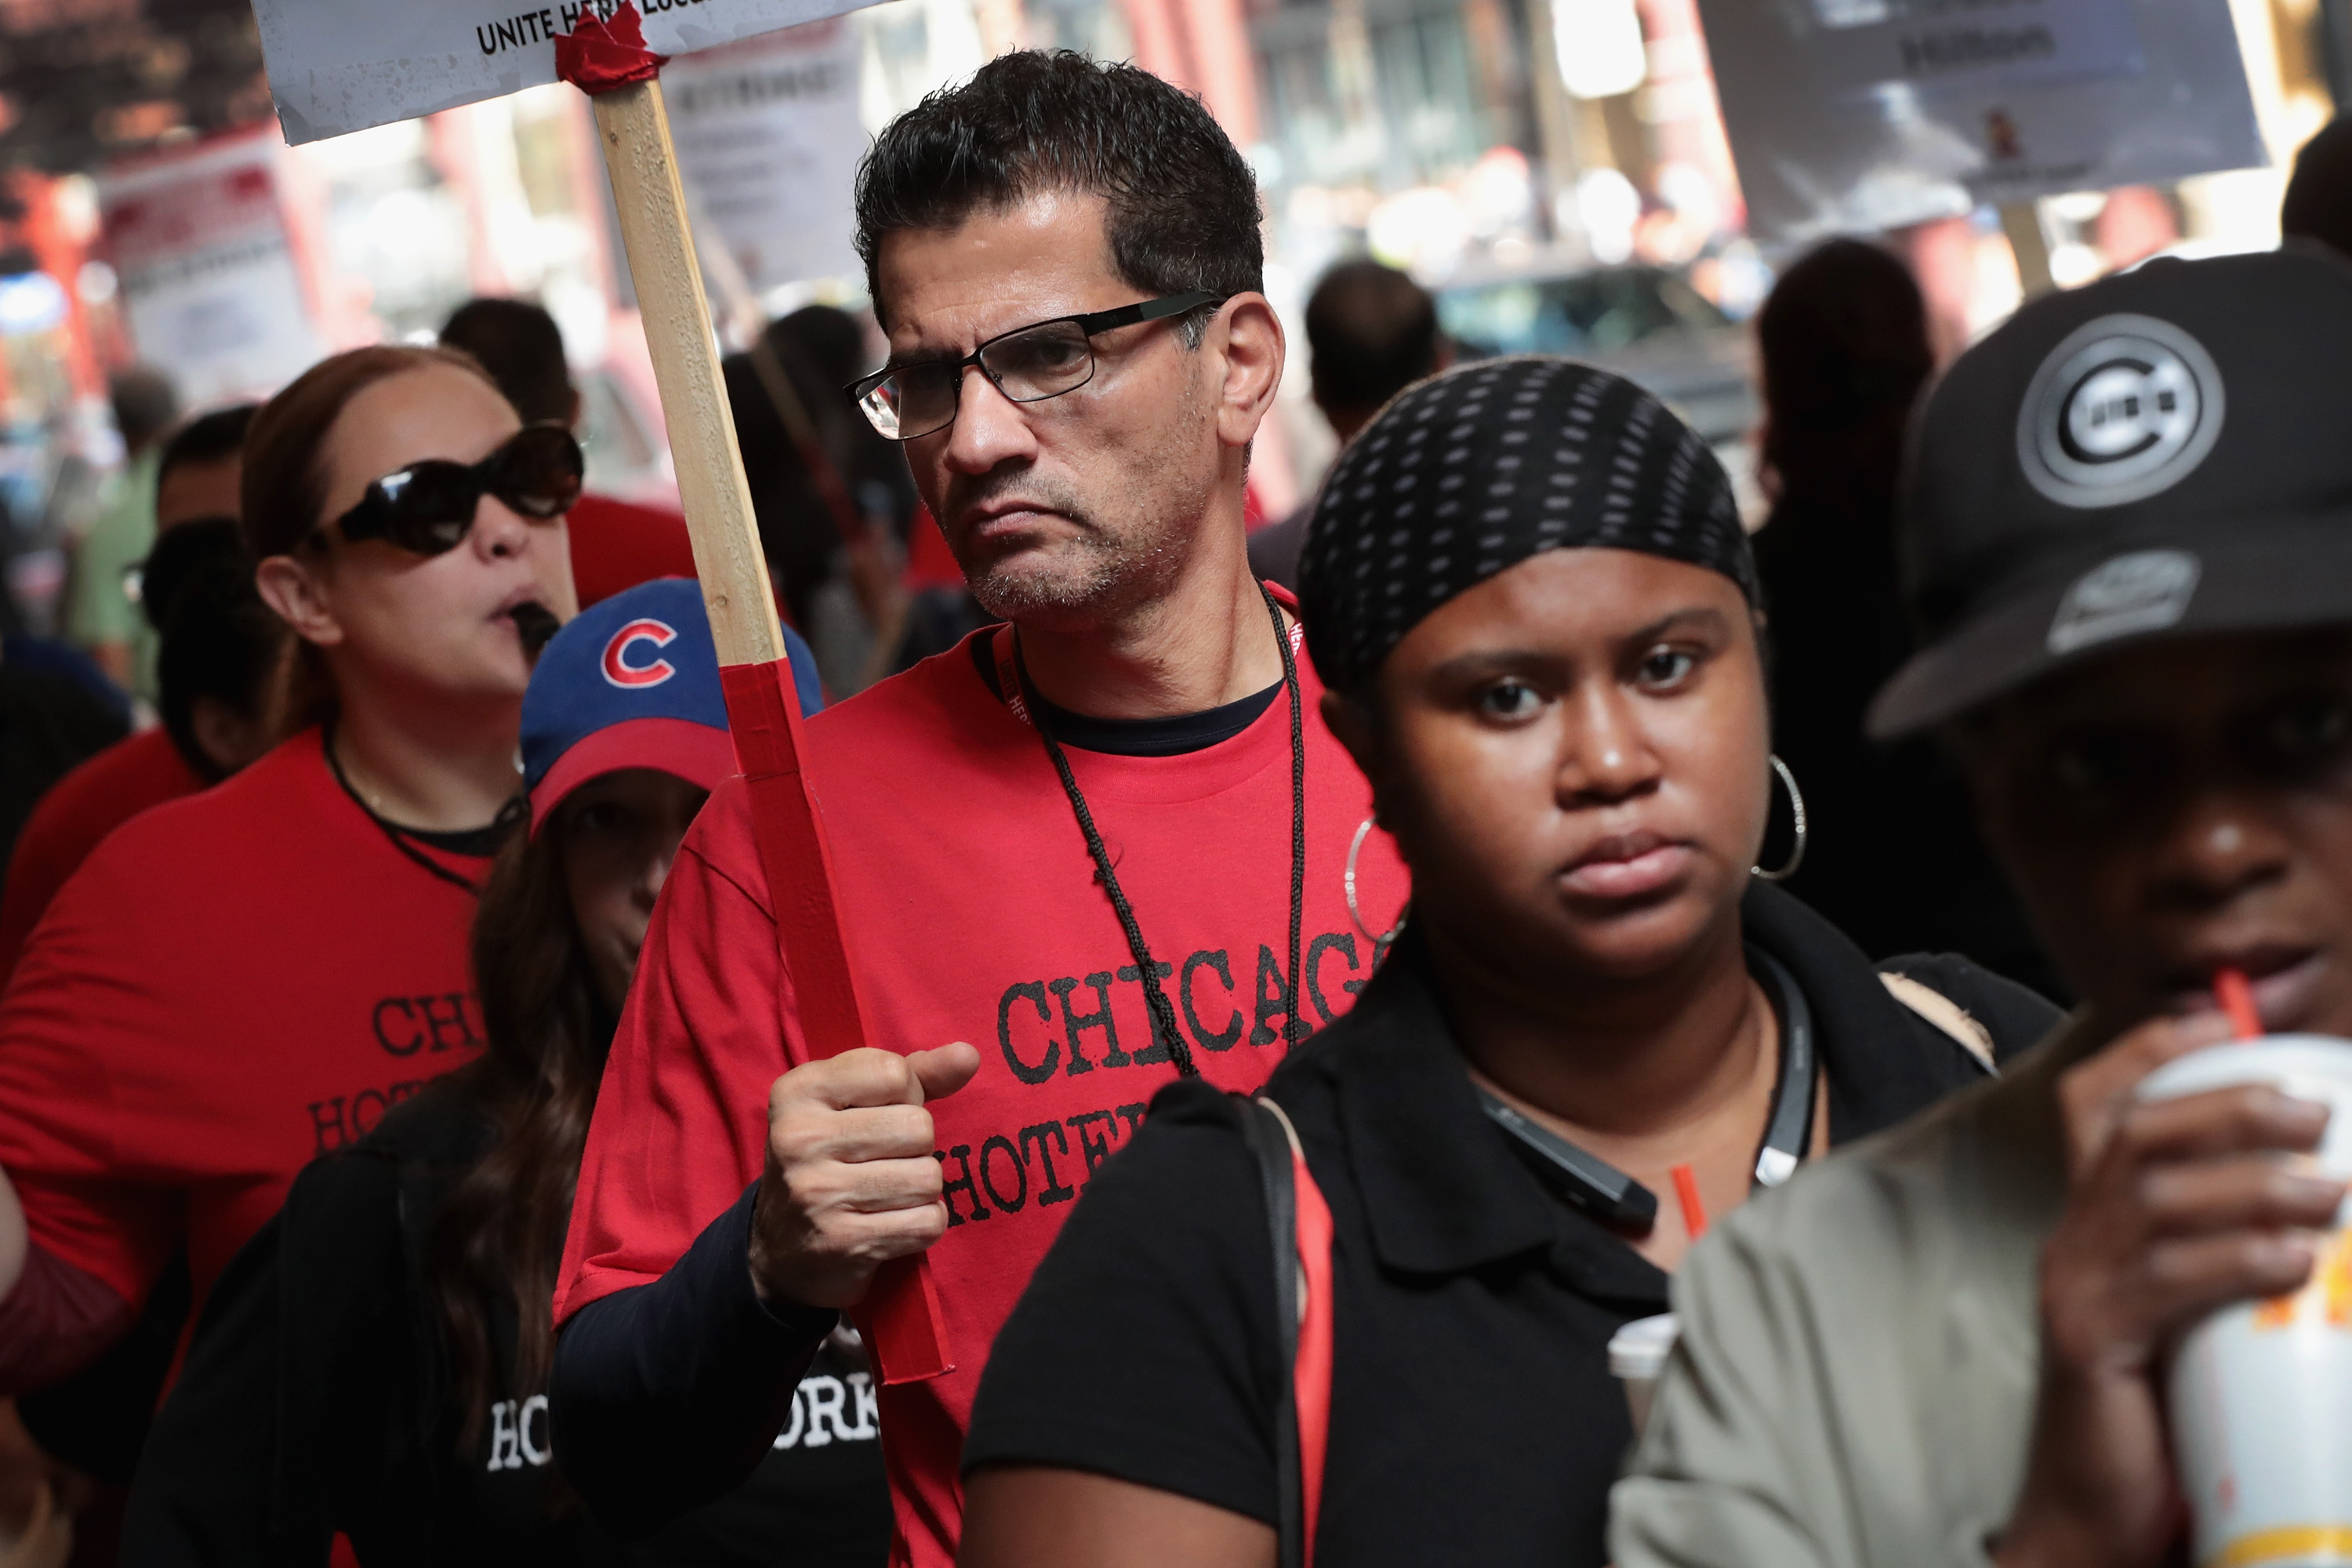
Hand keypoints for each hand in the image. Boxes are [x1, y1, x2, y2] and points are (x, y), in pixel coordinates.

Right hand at [747, 1043, 980, 1310]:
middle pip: (918, 1127)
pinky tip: (892, 1223)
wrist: (781, 1249)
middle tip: (885, 1160)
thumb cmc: (832, 1158)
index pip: (895, 1073)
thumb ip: (917, 1074)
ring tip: (888, 1193)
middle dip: (917, 1147)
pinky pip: (927, 1223)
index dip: (907, 1094)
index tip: (881, 1114)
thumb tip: (969, 1055)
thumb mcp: (857, 1103)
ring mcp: (816, 1193)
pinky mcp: (841, 1242)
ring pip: (928, 1178)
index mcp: (799, 1091)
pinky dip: (923, 1224)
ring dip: (921, 1189)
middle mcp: (799, 1138)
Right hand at [1996, 1013, 2343, 1567]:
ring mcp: (2073, 1287)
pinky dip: (2233, 1261)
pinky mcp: (2091, 1342)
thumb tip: (2326, 1202)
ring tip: (2329, 1191)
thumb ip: (2226, 1256)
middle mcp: (2070, 1240)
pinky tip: (2294, 1261)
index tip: (2216, 1021)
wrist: (2093, 1512)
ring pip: (2153, 1200)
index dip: (2148, 1053)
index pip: (2095, 1107)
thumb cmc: (2159, 1411)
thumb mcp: (2189, 1312)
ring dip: (2250, 1184)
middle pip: (2135, 1135)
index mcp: (2089, 1221)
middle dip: (2226, 1107)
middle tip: (2315, 1112)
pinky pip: (2163, 1283)